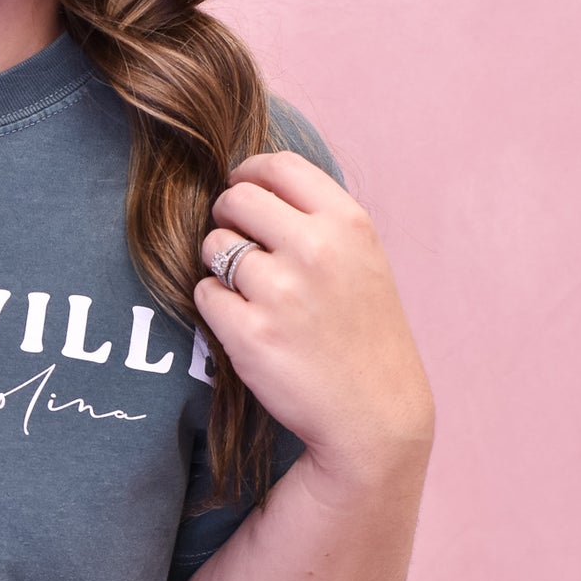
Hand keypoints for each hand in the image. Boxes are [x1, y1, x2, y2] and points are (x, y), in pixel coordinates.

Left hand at [194, 151, 433, 485]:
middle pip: (236, 199)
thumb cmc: (364, 334)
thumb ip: (318, 220)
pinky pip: (205, 294)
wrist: (375, 415)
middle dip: (227, 217)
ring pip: (214, 246)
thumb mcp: (364, 260)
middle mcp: (315, 250)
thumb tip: (253, 182)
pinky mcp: (249, 334)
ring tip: (252, 294)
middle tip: (237, 243)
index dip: (249, 173)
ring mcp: (281, 292)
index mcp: (348, 224)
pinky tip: (247, 325)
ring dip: (220, 265)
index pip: (279, 166)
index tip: (241, 186)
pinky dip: (217, 307)